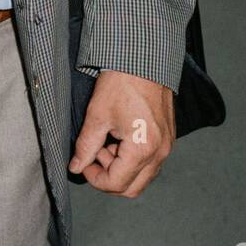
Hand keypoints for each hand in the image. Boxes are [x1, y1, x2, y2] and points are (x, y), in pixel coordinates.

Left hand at [68, 70, 174, 197]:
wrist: (144, 58)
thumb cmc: (122, 81)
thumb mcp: (97, 114)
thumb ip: (86, 145)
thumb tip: (76, 166)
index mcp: (142, 149)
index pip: (116, 183)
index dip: (95, 178)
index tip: (83, 164)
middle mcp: (160, 152)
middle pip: (132, 187)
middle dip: (109, 178)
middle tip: (93, 158)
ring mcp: (167, 145)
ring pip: (142, 175)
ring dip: (120, 167)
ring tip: (105, 142)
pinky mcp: (168, 137)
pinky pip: (150, 161)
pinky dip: (132, 158)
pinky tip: (118, 137)